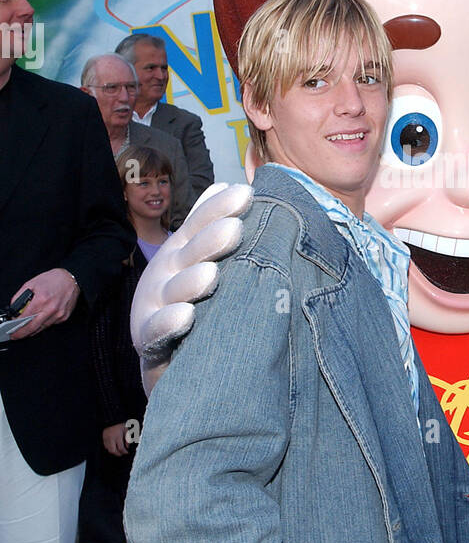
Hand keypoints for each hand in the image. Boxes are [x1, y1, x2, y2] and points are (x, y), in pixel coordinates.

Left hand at [9, 269, 78, 337]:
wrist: (71, 279)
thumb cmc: (53, 279)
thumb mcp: (31, 283)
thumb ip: (20, 296)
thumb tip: (14, 308)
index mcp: (42, 299)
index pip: (25, 318)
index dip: (16, 326)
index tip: (12, 329)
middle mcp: (51, 308)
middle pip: (33, 327)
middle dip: (22, 334)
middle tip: (16, 336)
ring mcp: (58, 314)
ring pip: (41, 328)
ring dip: (32, 330)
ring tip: (26, 328)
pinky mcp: (64, 317)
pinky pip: (50, 324)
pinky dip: (43, 324)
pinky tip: (40, 319)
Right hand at [102, 423, 128, 456]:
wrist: (111, 418)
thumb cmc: (120, 424)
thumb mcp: (126, 430)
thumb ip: (128, 438)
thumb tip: (127, 446)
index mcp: (117, 436)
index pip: (120, 448)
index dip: (124, 452)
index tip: (127, 452)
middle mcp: (111, 439)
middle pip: (113, 451)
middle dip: (118, 454)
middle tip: (122, 453)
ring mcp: (106, 439)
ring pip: (108, 449)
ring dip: (113, 451)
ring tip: (118, 451)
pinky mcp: (103, 438)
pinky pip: (105, 446)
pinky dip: (109, 448)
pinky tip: (113, 447)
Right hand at [131, 182, 251, 390]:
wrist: (167, 358)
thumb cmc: (185, 298)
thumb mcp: (193, 257)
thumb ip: (207, 224)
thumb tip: (226, 184)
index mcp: (181, 251)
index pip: (200, 224)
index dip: (219, 209)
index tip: (246, 194)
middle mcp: (166, 273)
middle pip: (189, 254)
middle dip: (210, 241)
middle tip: (234, 229)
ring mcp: (155, 304)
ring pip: (175, 292)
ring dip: (191, 283)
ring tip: (211, 275)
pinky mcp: (149, 340)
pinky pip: (158, 331)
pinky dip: (170, 323)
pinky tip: (186, 316)